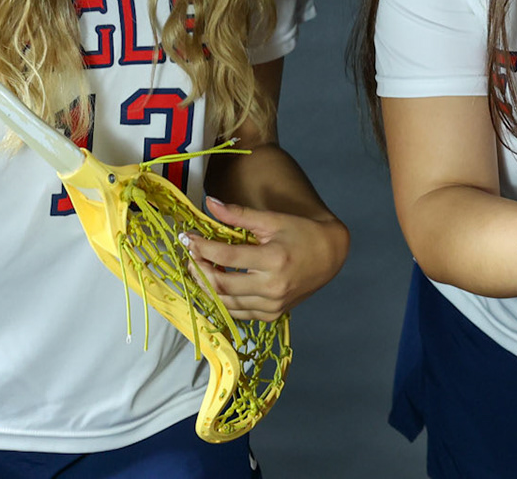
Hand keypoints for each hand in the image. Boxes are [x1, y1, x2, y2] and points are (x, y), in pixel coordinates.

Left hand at [183, 195, 348, 323]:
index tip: (186, 238)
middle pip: (221, 284)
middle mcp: (273, 287)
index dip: (201, 247)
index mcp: (273, 260)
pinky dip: (222, 301)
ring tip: (198, 269)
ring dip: (206, 287)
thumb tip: (210, 203)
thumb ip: (239, 214)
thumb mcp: (272, 220)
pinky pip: (238, 313)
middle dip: (198, 269)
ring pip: (226, 303)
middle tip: (190, 255)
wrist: (330, 255)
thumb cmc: (302, 233)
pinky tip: (215, 285)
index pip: (225, 256)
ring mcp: (273, 305)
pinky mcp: (272, 314)